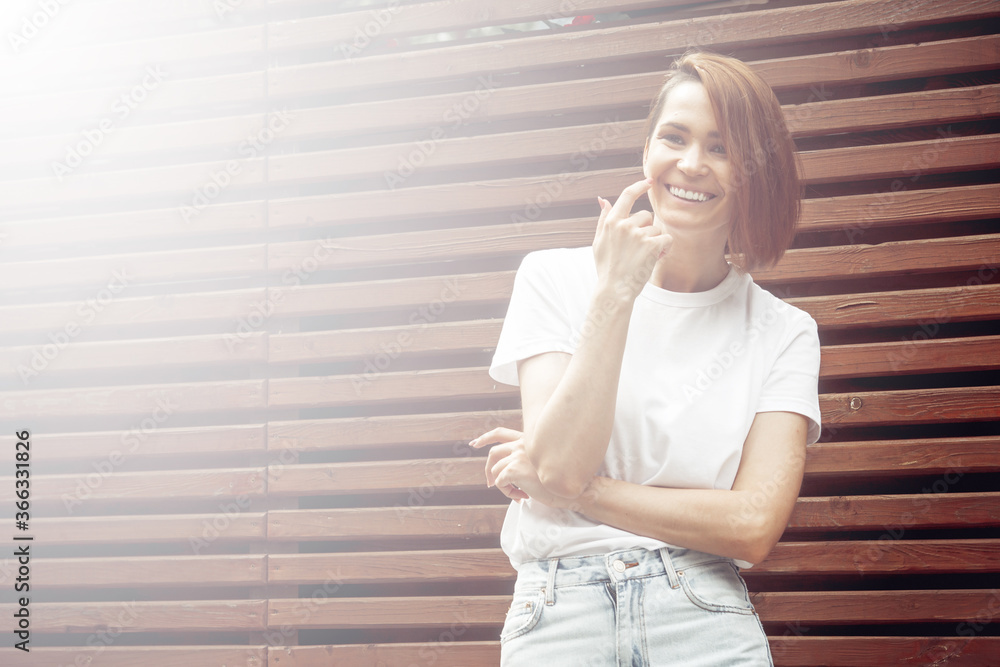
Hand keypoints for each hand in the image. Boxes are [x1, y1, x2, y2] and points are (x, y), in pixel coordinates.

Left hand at [470, 427, 578, 507]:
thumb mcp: (543, 463)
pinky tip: (523, 497)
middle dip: (487, 469)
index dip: (485, 438)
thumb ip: (527, 460)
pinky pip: (500, 483)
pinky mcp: (514, 469)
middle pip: (493, 453)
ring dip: (503, 486)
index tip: (474, 444)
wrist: (575, 487)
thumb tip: (508, 472)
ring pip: (495, 471)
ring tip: (518, 494)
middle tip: (490, 484)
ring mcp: (518, 455)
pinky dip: (508, 493)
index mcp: (528, 440)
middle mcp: (522, 444)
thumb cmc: (562, 478)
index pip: (500, 433)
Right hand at [593, 178, 672, 300]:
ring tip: (644, 258)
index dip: (639, 186)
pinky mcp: (652, 245)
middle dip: (646, 230)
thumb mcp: (598, 242)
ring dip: (654, 242)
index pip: (627, 195)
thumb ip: (603, 220)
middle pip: (646, 216)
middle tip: (637, 250)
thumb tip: (602, 200)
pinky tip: (655, 259)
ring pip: (657, 230)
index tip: (648, 182)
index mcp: (611, 222)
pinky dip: (665, 249)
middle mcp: (625, 225)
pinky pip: (667, 239)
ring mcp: (638, 235)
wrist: (614, 290)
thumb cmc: (606, 268)